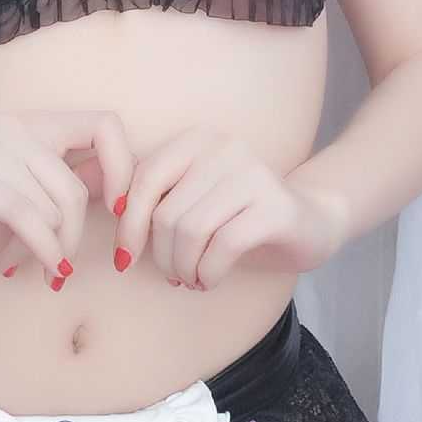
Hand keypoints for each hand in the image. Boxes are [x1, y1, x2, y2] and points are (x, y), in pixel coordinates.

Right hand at [0, 110, 133, 287]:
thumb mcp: (25, 196)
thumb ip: (67, 186)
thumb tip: (123, 194)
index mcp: (34, 124)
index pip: (106, 125)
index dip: (124, 168)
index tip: (118, 210)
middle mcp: (14, 126)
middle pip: (76, 187)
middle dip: (75, 237)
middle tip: (58, 267)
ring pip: (53, 207)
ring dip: (48, 250)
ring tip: (27, 265)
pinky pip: (26, 218)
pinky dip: (38, 251)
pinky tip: (21, 268)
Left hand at [113, 128, 346, 291]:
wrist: (310, 220)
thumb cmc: (238, 216)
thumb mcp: (193, 199)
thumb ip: (156, 200)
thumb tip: (111, 219)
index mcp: (197, 141)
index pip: (144, 179)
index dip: (129, 225)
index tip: (125, 257)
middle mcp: (224, 148)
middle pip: (165, 213)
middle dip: (160, 257)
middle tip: (173, 276)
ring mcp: (252, 175)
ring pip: (190, 231)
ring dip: (183, 268)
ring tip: (191, 279)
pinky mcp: (274, 207)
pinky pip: (222, 246)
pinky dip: (208, 272)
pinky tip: (209, 280)